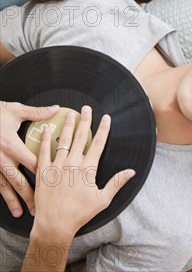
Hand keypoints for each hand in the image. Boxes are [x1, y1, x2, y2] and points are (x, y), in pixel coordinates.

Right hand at [0, 101, 59, 216]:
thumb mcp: (15, 111)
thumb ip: (37, 113)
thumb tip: (55, 109)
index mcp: (12, 145)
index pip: (33, 162)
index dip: (45, 173)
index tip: (56, 183)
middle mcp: (1, 158)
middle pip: (19, 180)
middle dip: (30, 195)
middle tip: (40, 208)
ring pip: (4, 186)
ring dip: (13, 200)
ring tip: (21, 212)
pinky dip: (1, 194)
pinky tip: (7, 204)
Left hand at [31, 106, 134, 241]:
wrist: (54, 224)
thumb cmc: (79, 214)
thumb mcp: (103, 199)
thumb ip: (117, 183)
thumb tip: (131, 172)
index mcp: (88, 169)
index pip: (98, 143)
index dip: (103, 129)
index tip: (106, 117)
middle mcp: (73, 164)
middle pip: (81, 137)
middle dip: (85, 121)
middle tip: (87, 108)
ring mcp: (57, 166)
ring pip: (64, 141)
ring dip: (68, 126)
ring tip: (70, 113)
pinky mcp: (43, 172)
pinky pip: (44, 151)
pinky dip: (46, 139)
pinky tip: (48, 129)